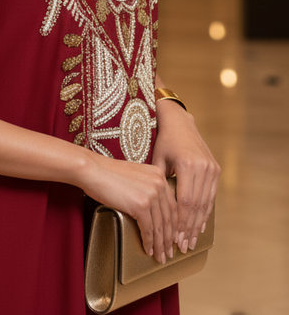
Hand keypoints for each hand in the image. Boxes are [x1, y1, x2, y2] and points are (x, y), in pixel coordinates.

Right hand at [85, 155, 177, 264]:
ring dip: (161, 245)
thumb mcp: (135, 176)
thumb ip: (147, 187)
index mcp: (159, 175)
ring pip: (160, 226)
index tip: (174, 237)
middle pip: (169, 217)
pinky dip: (149, 242)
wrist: (93, 170)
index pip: (172, 204)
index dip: (174, 224)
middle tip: (169, 252)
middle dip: (169, 238)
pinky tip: (148, 250)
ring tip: (161, 256)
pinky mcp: (141, 205)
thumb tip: (152, 208)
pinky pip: (148, 229)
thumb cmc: (108, 173)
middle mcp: (159, 183)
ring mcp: (151, 194)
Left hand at [152, 100, 219, 254]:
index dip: (180, 222)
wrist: (181, 123)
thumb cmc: (164, 141)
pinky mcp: (215, 169)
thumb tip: (153, 211)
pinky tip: (199, 225)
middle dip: (189, 228)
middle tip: (183, 246)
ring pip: (206, 203)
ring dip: (198, 224)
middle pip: (197, 205)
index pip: (185, 201)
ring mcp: (212, 168)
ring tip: (191, 241)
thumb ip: (158, 184)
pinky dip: (205, 212)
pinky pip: (211, 195)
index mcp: (187, 165)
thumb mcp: (157, 160)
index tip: (174, 238)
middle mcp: (203, 167)